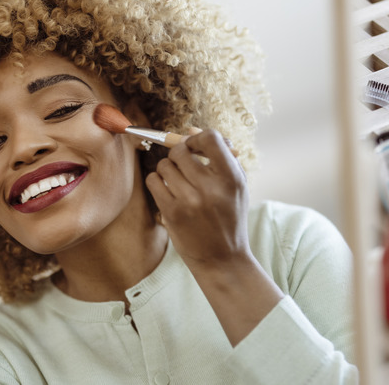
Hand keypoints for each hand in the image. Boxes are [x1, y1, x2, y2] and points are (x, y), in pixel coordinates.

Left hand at [145, 129, 248, 269]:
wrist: (223, 258)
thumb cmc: (229, 216)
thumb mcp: (235, 185)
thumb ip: (219, 155)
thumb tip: (190, 130)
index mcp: (232, 178)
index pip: (210, 138)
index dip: (198, 138)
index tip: (195, 147)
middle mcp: (211, 187)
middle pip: (181, 150)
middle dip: (179, 154)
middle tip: (184, 165)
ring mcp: (190, 201)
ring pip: (164, 165)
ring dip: (168, 169)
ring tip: (178, 181)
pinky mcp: (172, 213)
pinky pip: (154, 181)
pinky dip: (158, 182)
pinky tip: (168, 191)